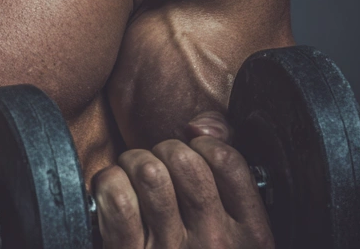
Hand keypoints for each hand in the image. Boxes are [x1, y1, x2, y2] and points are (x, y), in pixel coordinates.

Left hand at [89, 112, 273, 247]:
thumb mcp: (234, 233)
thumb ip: (228, 170)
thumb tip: (201, 124)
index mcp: (251, 236)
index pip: (227, 160)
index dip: (202, 144)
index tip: (191, 156)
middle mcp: (216, 244)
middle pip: (183, 160)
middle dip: (162, 151)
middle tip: (156, 167)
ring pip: (148, 172)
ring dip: (132, 164)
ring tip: (133, 178)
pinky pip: (117, 196)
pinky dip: (107, 184)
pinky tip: (113, 194)